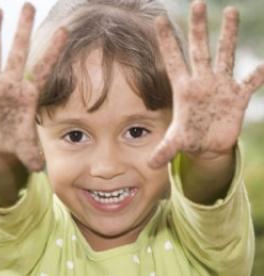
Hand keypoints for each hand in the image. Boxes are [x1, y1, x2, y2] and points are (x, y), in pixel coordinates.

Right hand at [0, 3, 66, 170]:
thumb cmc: (15, 143)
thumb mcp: (24, 147)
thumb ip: (31, 154)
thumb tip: (39, 169)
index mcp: (27, 95)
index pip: (43, 69)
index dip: (52, 51)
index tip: (64, 30)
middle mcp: (10, 84)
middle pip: (17, 52)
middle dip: (22, 30)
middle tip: (29, 5)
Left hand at [149, 0, 263, 167]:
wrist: (208, 145)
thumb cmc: (189, 139)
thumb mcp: (176, 143)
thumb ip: (164, 151)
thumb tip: (150, 166)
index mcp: (184, 89)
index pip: (173, 60)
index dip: (167, 41)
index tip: (160, 18)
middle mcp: (202, 82)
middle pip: (200, 50)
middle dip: (199, 28)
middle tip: (199, 3)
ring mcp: (221, 87)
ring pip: (225, 56)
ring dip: (228, 37)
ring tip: (231, 12)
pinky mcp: (237, 98)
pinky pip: (248, 83)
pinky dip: (255, 75)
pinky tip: (260, 66)